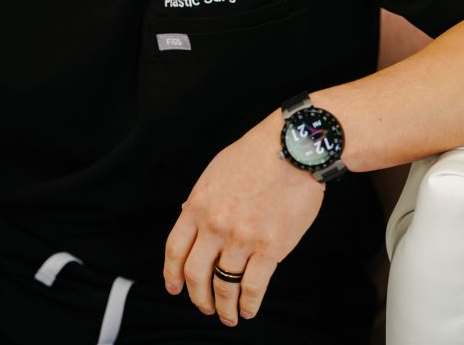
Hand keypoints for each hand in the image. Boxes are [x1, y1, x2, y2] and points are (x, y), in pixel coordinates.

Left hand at [162, 110, 324, 326]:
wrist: (291, 148)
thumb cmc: (256, 155)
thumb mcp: (216, 172)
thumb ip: (203, 199)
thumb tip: (190, 216)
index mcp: (198, 204)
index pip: (175, 248)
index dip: (172, 273)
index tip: (174, 287)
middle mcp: (215, 225)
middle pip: (195, 274)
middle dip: (198, 297)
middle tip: (205, 306)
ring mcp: (241, 238)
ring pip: (224, 286)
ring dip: (224, 307)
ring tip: (229, 315)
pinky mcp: (270, 248)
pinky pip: (253, 287)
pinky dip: (249, 304)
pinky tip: (249, 309)